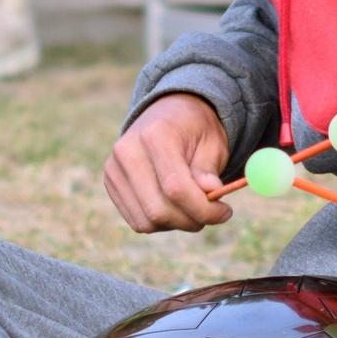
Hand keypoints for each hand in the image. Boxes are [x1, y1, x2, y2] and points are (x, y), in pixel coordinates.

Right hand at [103, 95, 231, 233]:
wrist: (168, 113)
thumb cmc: (194, 129)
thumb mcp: (213, 142)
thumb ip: (208, 169)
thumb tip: (211, 193)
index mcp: (155, 135)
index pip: (176, 187)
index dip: (203, 209)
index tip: (226, 212)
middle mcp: (127, 151)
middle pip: (158, 209)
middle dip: (191, 220)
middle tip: (212, 215)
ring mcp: (114, 168)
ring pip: (146, 221)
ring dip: (176, 224)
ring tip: (193, 207)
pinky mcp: (111, 183)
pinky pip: (137, 220)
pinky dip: (161, 222)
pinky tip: (175, 206)